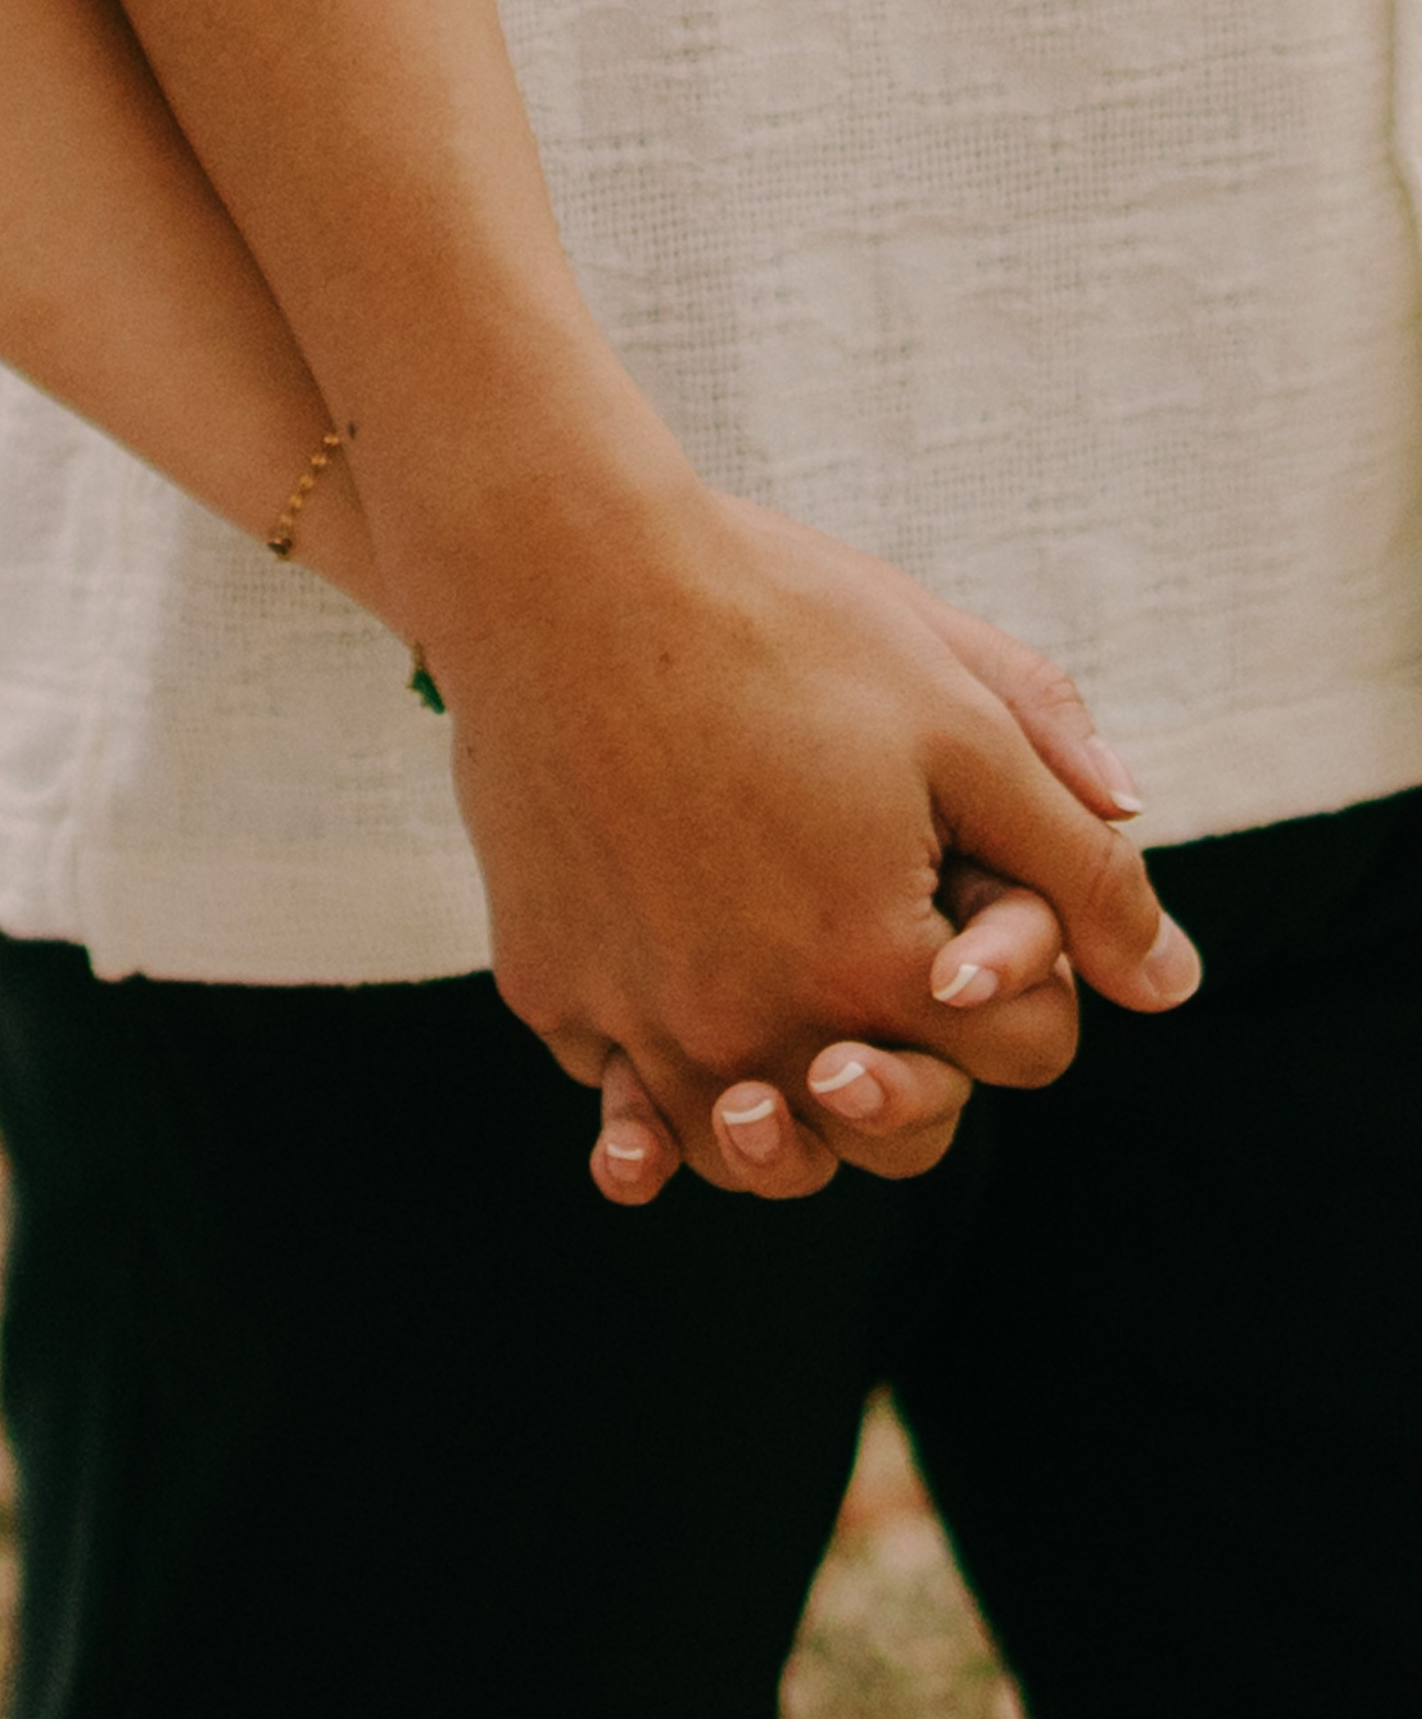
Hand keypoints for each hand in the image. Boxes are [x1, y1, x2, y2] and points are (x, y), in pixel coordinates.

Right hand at [439, 478, 1198, 1196]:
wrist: (562, 572)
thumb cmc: (776, 623)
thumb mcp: (964, 718)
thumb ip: (1080, 864)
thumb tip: (1171, 984)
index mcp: (873, 963)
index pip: (1016, 1055)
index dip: (1030, 981)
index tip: (982, 906)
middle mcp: (749, 1022)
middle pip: (880, 1135)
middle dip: (918, 1082)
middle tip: (893, 1012)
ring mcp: (635, 1016)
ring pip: (735, 1146)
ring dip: (782, 1126)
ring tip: (790, 1071)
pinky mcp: (548, 986)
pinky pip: (616, 1084)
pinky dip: (647, 1093)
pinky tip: (665, 1062)